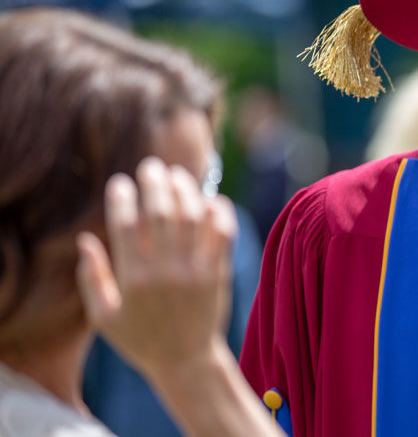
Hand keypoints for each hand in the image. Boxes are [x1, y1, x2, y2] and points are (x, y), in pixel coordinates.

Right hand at [76, 156, 236, 376]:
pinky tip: (210, 199)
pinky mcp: (219, 272)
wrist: (186, 361)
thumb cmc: (141, 339)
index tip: (120, 182)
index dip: (122, 198)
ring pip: (193, 217)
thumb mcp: (104, 316)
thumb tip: (84, 240)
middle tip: (151, 167)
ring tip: (178, 175)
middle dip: (155, 183)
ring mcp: (196, 270)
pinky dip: (219, 211)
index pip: (126, 225)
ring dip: (186, 189)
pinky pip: (223, 233)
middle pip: (162, 212)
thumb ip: (92, 278)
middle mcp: (166, 271)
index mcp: (133, 279)